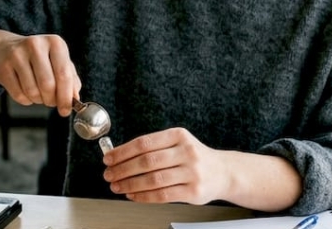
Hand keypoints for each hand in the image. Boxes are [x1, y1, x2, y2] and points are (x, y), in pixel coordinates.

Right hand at [0, 33, 80, 116]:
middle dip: (51, 100)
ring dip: (38, 100)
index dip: (66, 97)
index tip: (66, 111)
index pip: (64, 74)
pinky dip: (25, 100)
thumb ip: (71, 79)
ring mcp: (17, 54)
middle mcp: (36, 45)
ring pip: (32, 92)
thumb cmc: (38, 58)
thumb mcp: (58, 61)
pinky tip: (26, 91)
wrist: (5, 48)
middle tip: (51, 102)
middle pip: (47, 85)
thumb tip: (74, 99)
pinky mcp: (3, 67)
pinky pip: (18, 95)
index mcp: (55, 42)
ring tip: (38, 93)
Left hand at [102, 127, 230, 204]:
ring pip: (153, 180)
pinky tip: (133, 195)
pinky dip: (144, 196)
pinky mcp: (193, 191)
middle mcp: (187, 152)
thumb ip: (152, 148)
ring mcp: (192, 172)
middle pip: (147, 161)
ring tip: (117, 186)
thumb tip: (119, 156)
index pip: (144, 142)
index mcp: (179, 135)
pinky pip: (162, 195)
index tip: (109, 158)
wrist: (223, 172)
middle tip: (109, 174)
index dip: (122, 152)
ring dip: (130, 184)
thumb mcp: (178, 144)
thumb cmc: (194, 158)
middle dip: (123, 169)